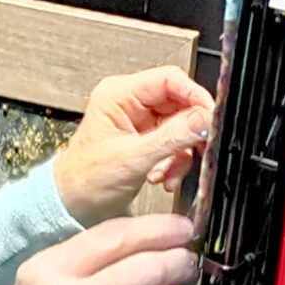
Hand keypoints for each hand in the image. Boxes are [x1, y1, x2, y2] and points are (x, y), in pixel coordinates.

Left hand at [52, 66, 214, 225]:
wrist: (73, 205)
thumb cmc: (85, 180)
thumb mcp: (133, 158)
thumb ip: (172, 138)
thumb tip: (203, 120)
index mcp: (119, 95)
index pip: (169, 80)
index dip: (195, 96)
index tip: (211, 117)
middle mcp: (130, 103)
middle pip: (179, 103)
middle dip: (188, 133)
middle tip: (198, 149)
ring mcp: (139, 121)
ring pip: (181, 126)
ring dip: (180, 153)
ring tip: (168, 172)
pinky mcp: (146, 139)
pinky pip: (175, 143)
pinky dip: (175, 161)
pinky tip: (163, 176)